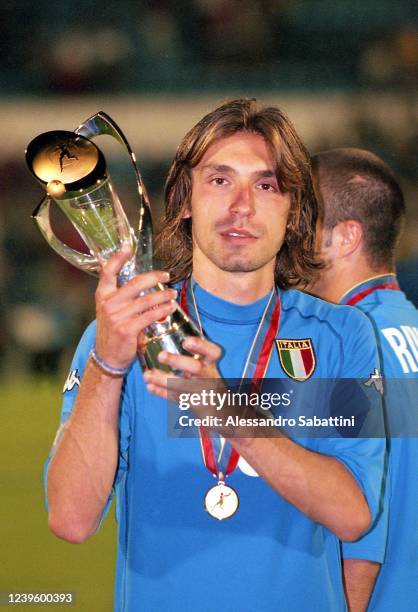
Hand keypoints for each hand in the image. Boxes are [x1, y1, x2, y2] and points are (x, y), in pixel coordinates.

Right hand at [95, 247, 177, 368]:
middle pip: (135, 283)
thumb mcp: (110, 310)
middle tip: (166, 275)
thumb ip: (122, 297)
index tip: (127, 247)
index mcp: (102, 295)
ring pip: (146, 300)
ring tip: (173, 294)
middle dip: (154, 277)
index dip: (117, 258)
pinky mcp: (127, 329)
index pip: (107, 272)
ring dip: (163, 295)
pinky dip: (162, 310)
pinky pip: (149, 315)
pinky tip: (170, 307)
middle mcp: (108, 304)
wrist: (107, 356)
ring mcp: (117, 316)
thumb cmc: (112, 331)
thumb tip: (145, 283)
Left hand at [143, 335, 222, 400]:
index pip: (213, 352)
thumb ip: (193, 350)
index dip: (201, 346)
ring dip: (163, 380)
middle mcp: (208, 375)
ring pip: (183, 386)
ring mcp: (201, 391)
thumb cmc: (206, 376)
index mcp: (211, 362)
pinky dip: (162, 393)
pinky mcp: (193, 403)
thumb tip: (167, 326)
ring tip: (147, 375)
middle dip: (178, 361)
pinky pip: (176, 398)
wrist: (218, 405)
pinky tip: (150, 387)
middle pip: (196, 368)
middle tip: (161, 355)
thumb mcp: (206, 362)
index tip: (186, 341)